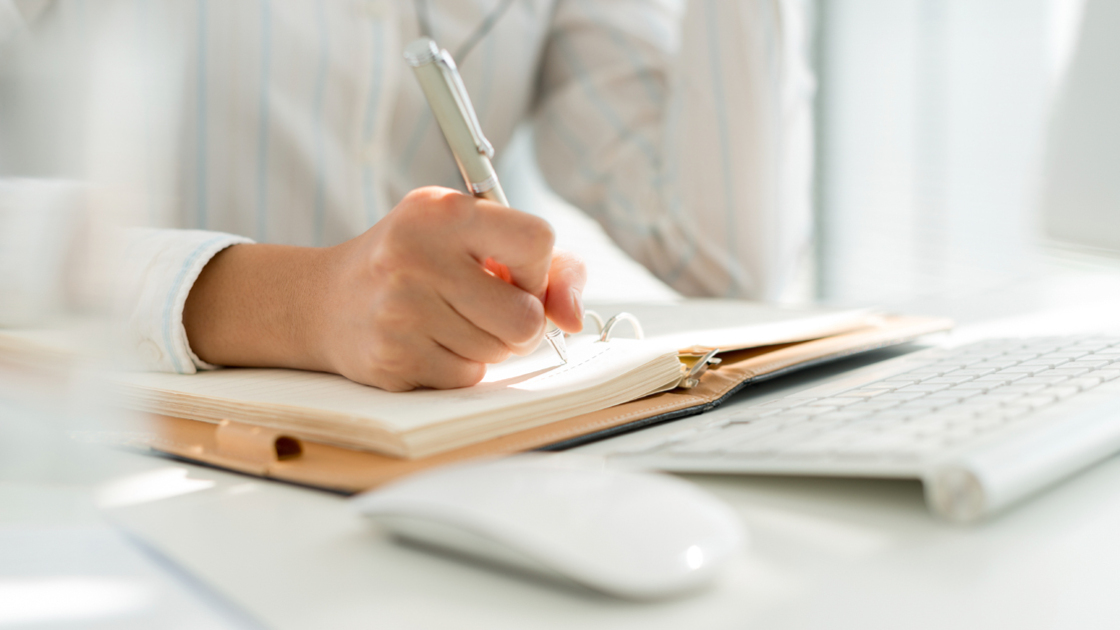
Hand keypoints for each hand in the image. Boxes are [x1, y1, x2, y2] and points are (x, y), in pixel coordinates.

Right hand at [183, 187, 586, 390]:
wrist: (324, 301)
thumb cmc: (416, 262)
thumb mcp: (471, 236)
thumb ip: (546, 265)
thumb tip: (573, 318)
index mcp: (442, 210)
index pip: (537, 242)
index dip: (538, 270)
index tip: (512, 275)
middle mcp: (416, 255)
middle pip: (525, 318)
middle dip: (518, 323)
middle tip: (485, 308)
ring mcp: (399, 311)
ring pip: (498, 353)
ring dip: (486, 346)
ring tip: (447, 320)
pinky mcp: (391, 359)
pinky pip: (467, 378)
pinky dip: (458, 367)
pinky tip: (426, 342)